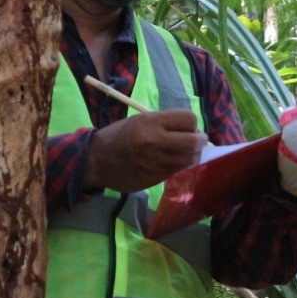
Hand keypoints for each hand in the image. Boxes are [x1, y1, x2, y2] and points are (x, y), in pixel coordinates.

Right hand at [84, 109, 205, 193]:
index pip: (188, 119)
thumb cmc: (119, 135)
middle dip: (199, 140)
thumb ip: (165, 124)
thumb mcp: (140, 120)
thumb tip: (192, 131)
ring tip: (184, 152)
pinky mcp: (156, 178)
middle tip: (196, 141)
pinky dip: (180, 166)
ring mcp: (156, 162)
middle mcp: (155, 142)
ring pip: (190, 160)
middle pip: (194, 141)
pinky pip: (177, 171)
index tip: (188, 127)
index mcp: (151, 123)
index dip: (191, 123)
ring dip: (192, 155)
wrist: (97, 160)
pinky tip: (171, 162)